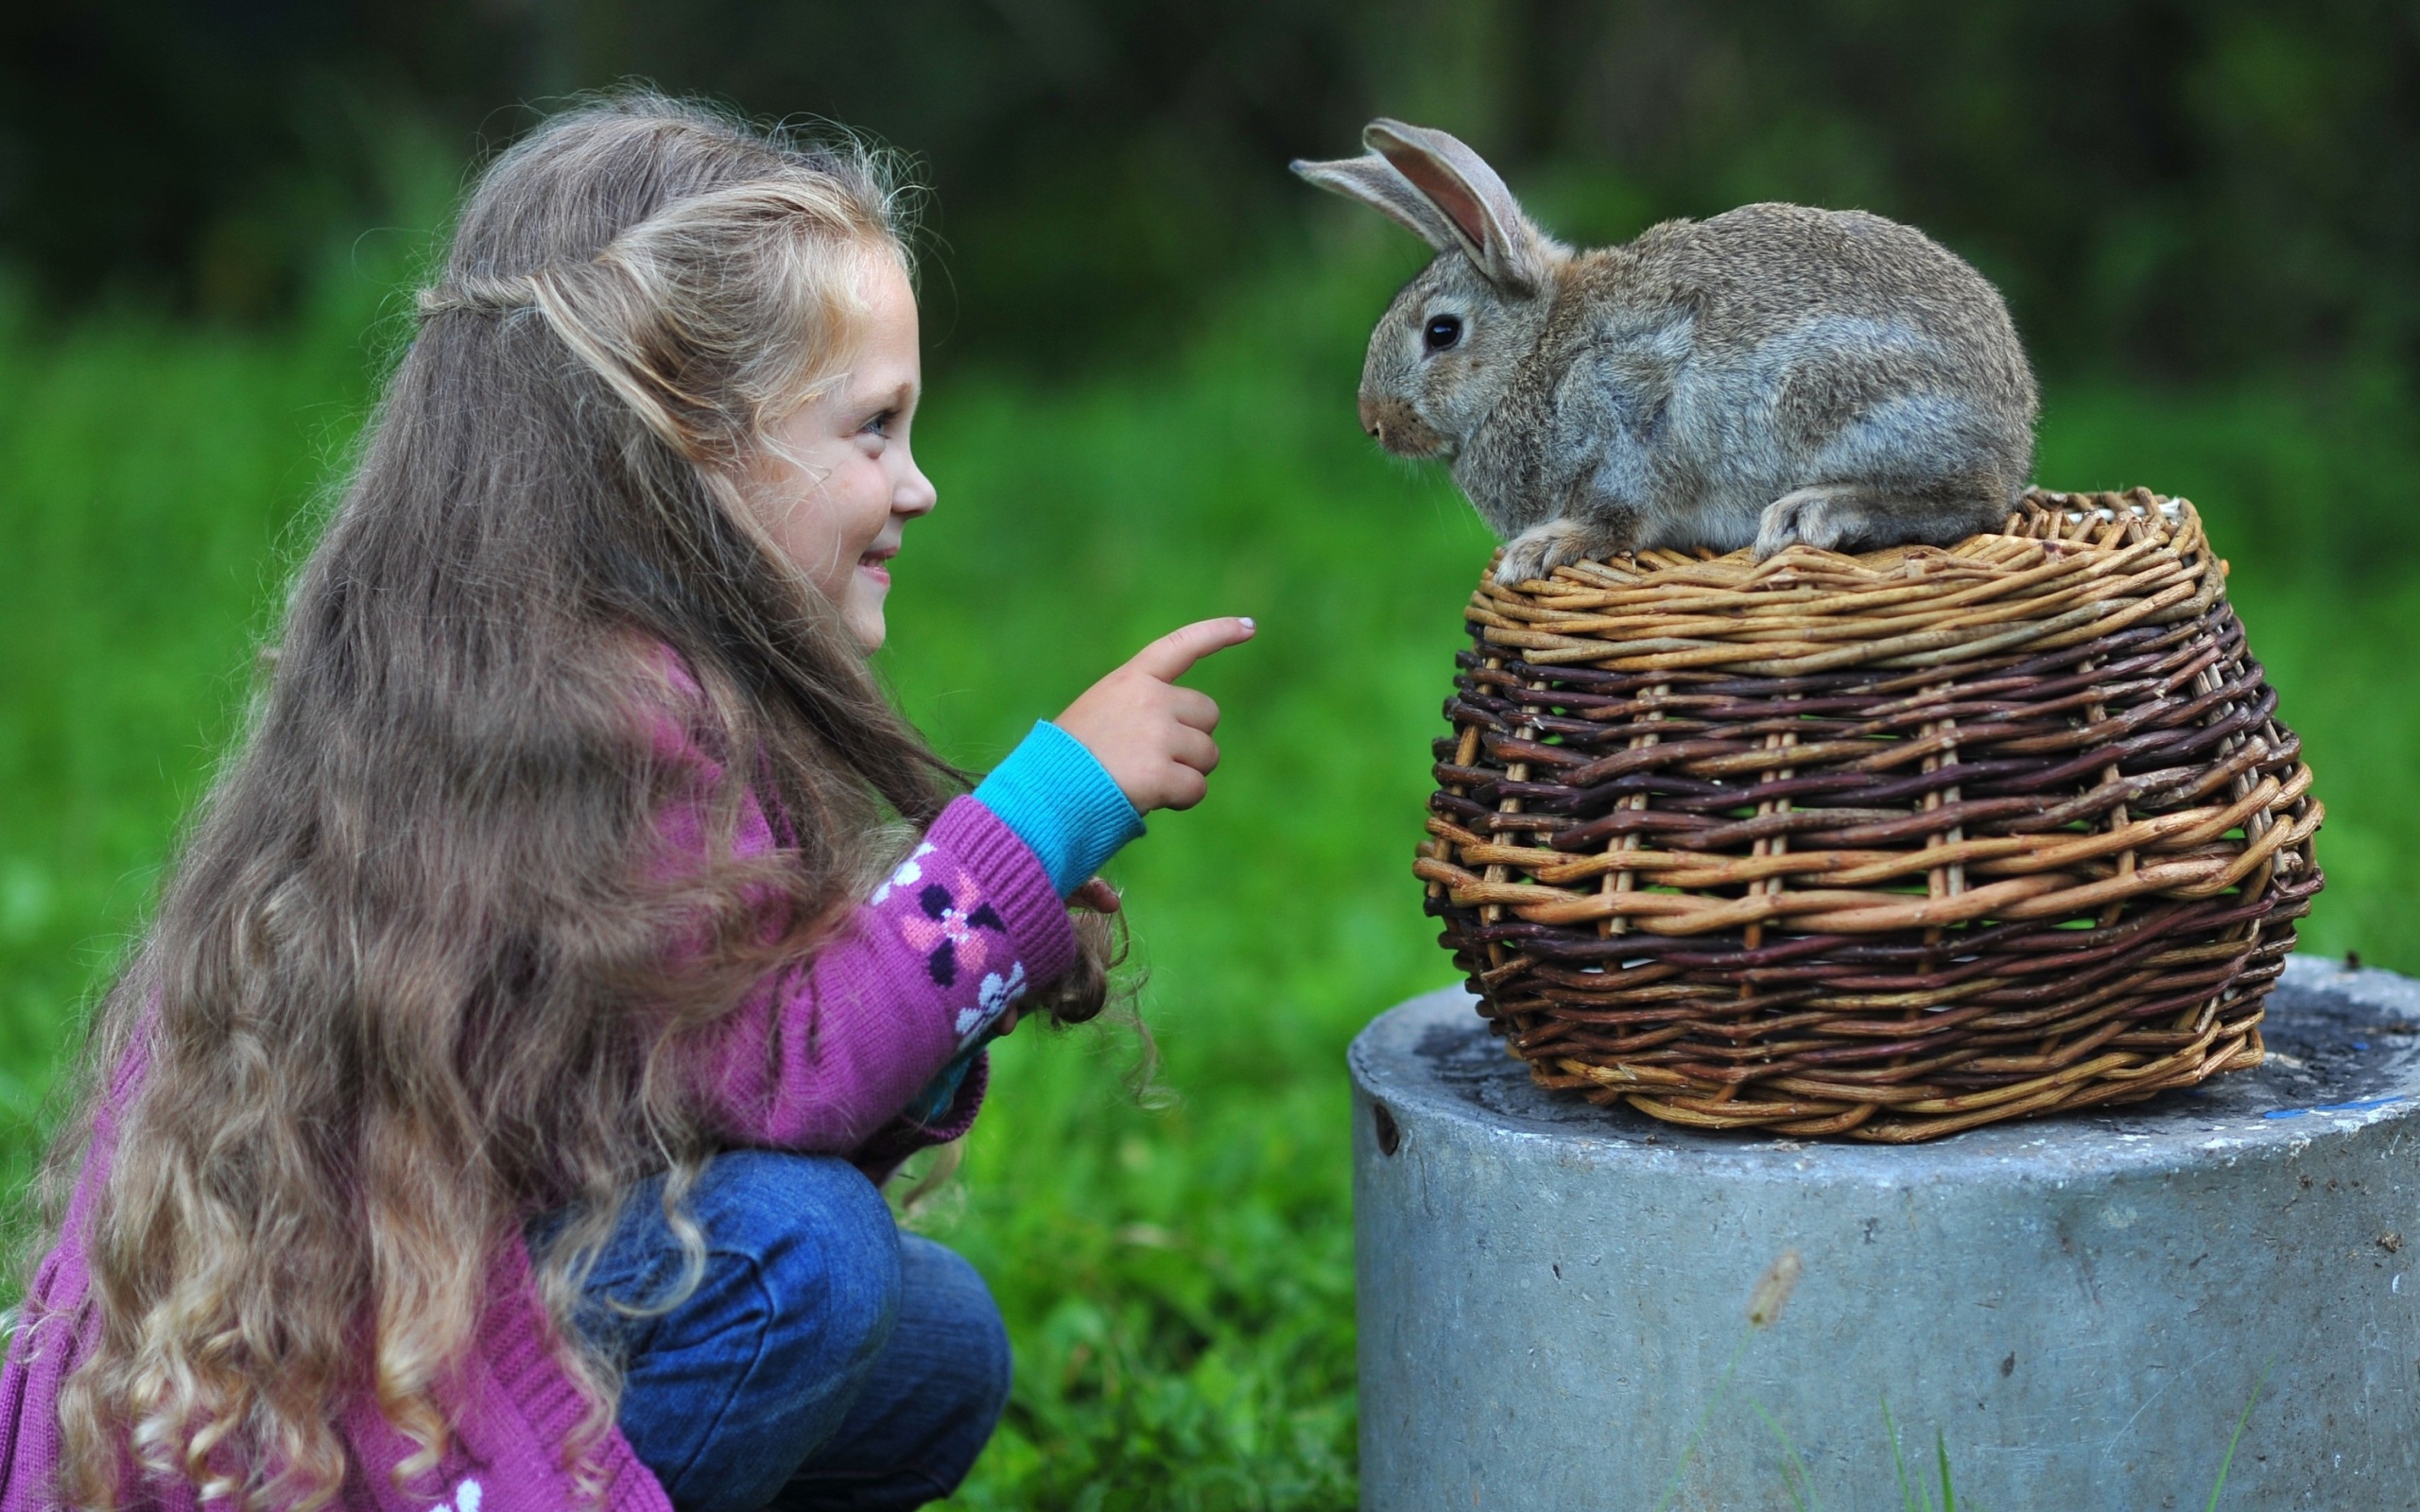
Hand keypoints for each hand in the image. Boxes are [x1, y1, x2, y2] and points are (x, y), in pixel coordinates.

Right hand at [1055, 617, 1255, 814]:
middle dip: (1193, 739)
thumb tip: (1191, 730)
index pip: (1182, 646)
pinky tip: (1150, 798)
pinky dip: (1181, 799)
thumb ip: (1140, 708)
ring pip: (1207, 755)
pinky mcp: (1161, 773)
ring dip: (1187, 772)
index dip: (1218, 633)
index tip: (1249, 627)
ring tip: (1144, 779)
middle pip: (1208, 715)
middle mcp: (1150, 700)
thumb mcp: (1099, 713)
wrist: (1045, 792)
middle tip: (1154, 758)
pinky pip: (1197, 788)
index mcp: (1131, 680)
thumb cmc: (1068, 758)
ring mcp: (1158, 735)